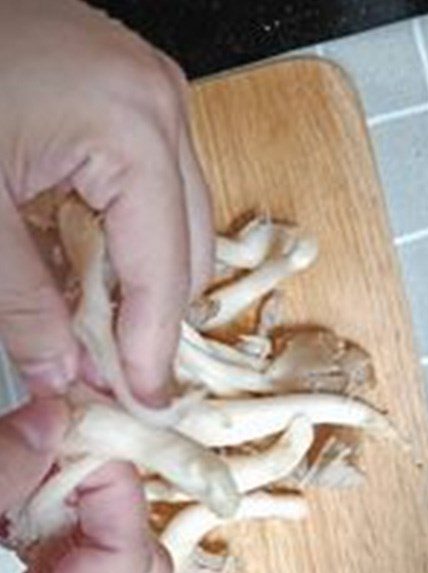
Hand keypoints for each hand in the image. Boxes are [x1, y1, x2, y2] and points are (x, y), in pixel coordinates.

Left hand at [0, 0, 213, 402]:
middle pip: (189, 250)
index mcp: (131, 126)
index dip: (151, 348)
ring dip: (139, 281)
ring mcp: (154, 95)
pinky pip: (157, 190)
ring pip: (180, 223)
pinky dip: (126, 238)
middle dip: (151, 318)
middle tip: (111, 373)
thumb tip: (60, 371)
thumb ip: (19, 301)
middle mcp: (161, 105)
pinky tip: (87, 265)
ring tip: (90, 323)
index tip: (145, 403)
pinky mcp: (135, 97)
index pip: (162, 269)